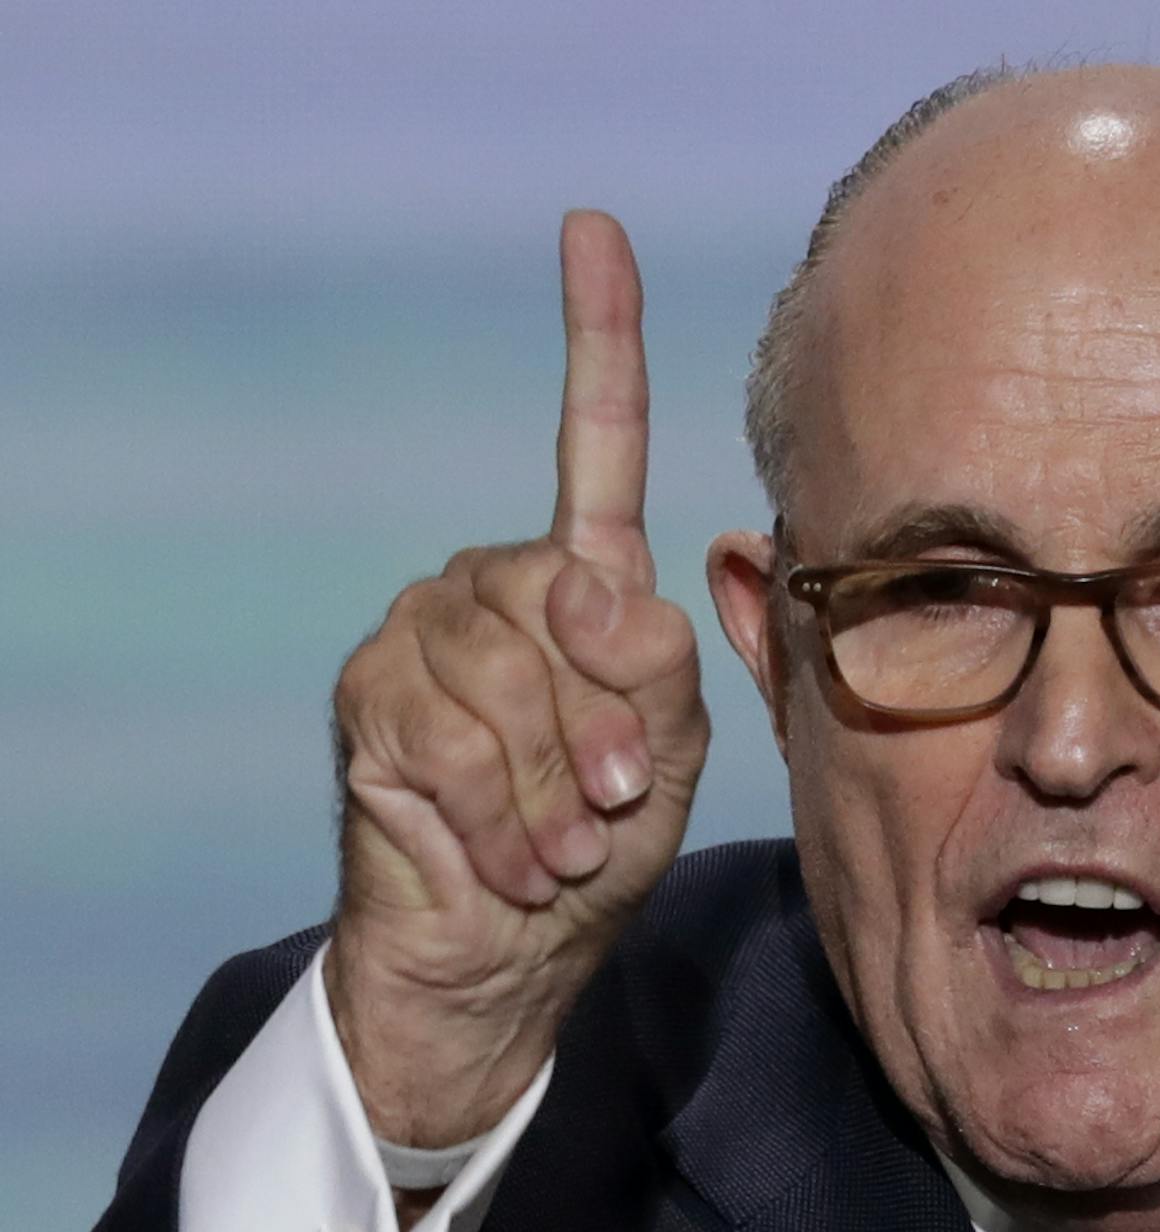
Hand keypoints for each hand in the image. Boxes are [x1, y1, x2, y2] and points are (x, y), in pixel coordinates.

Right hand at [326, 211, 707, 1157]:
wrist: (508, 956)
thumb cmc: (603, 849)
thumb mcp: (672, 759)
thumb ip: (663, 666)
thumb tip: (600, 583)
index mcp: (582, 588)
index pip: (593, 448)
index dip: (598, 340)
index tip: (590, 228)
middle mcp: (498, 590)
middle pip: (564, 599)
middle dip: (608, 722)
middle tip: (617, 805)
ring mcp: (422, 637)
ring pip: (504, 674)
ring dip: (554, 784)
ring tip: (565, 846)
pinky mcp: (369, 701)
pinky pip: (446, 737)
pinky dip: (499, 818)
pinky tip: (512, 863)